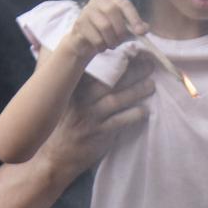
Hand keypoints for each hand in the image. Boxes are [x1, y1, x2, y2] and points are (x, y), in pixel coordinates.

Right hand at [38, 58, 153, 181]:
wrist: (56, 156)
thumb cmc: (65, 124)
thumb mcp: (68, 100)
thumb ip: (82, 83)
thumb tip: (105, 63)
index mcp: (74, 87)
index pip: (98, 68)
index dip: (118, 58)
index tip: (134, 51)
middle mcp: (81, 99)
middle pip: (111, 81)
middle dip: (133, 71)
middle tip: (150, 64)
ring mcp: (89, 116)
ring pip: (117, 99)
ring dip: (137, 91)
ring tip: (151, 85)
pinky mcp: (97, 133)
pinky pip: (119, 122)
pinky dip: (134, 116)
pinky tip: (145, 111)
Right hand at [62, 0, 146, 63]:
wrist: (86, 41)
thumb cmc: (109, 32)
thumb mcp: (125, 29)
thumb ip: (136, 28)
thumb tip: (146, 28)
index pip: (124, 3)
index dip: (134, 18)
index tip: (141, 32)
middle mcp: (98, 0)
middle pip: (113, 11)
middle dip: (120, 29)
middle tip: (121, 41)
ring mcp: (86, 10)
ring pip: (104, 25)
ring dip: (111, 40)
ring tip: (112, 45)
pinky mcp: (79, 23)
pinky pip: (95, 37)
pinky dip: (102, 46)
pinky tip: (101, 47)